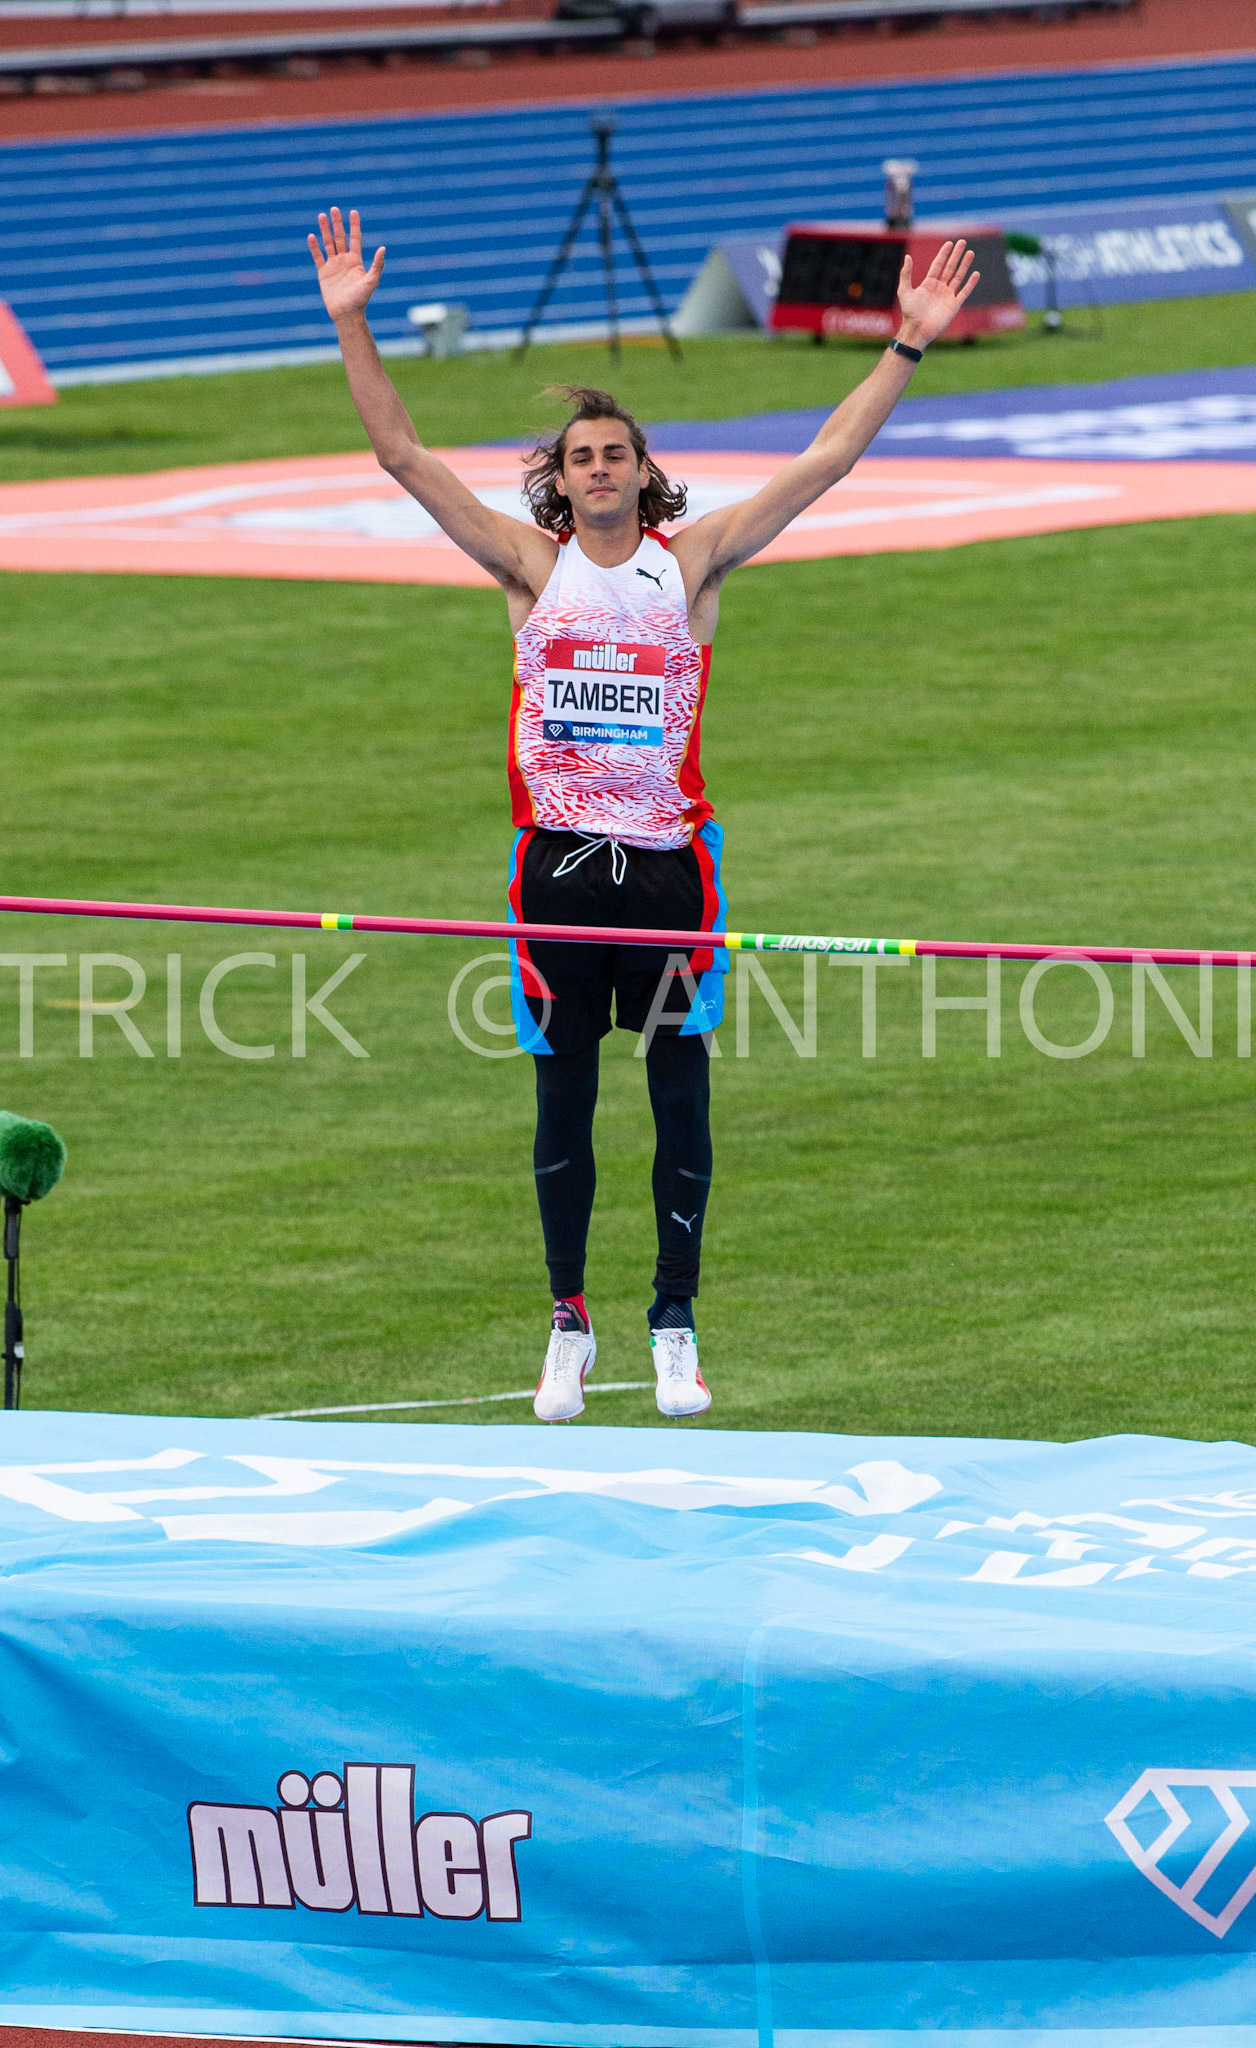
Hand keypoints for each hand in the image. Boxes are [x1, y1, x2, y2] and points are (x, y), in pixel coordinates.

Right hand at [308, 206, 384, 322]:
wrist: (346, 314)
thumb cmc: (360, 299)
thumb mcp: (371, 281)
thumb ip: (377, 265)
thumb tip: (383, 248)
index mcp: (356, 261)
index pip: (355, 239)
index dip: (354, 225)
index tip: (353, 212)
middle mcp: (344, 261)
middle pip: (340, 237)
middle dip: (337, 223)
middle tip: (334, 209)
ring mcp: (333, 266)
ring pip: (328, 243)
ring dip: (325, 230)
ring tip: (321, 215)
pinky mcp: (323, 273)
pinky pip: (318, 257)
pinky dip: (314, 247)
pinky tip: (312, 236)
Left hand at [896, 238, 978, 347]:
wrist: (917, 330)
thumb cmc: (909, 312)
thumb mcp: (904, 291)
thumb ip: (906, 274)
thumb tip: (907, 257)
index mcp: (928, 283)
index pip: (938, 265)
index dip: (943, 254)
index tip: (949, 243)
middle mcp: (939, 288)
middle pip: (950, 268)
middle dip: (956, 255)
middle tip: (962, 242)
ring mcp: (947, 296)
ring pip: (958, 277)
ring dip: (964, 265)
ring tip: (970, 253)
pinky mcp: (954, 306)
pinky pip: (964, 292)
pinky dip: (970, 284)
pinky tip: (976, 274)